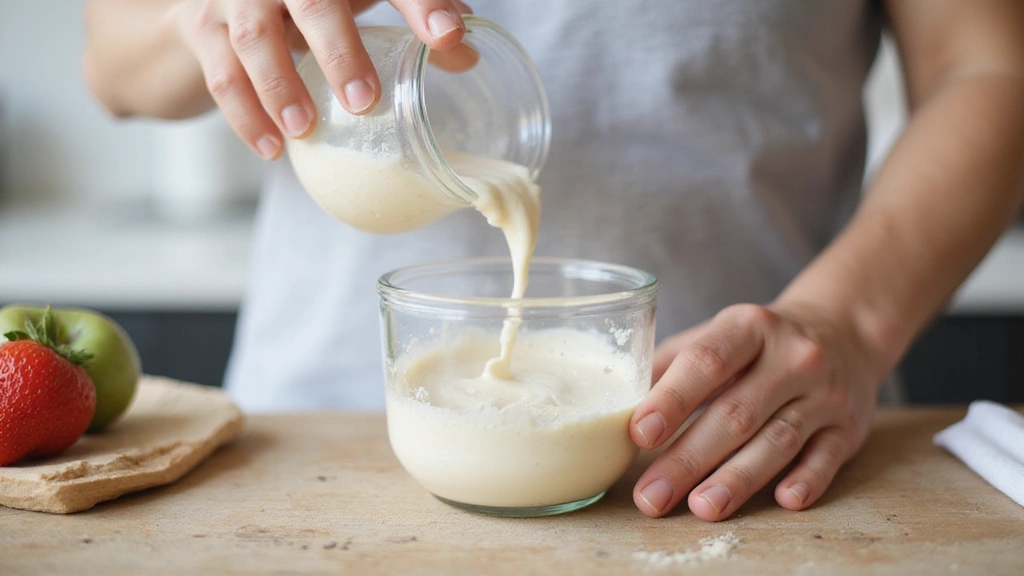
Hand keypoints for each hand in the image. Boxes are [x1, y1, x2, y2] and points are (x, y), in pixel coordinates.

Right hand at [170, 0, 471, 159]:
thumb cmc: (312, 1)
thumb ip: (415, 17)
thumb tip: (466, 55)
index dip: (420, 3)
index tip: (448, 37)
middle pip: (311, 1)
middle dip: (338, 50)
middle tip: (363, 102)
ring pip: (254, 37)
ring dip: (279, 86)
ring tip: (304, 130)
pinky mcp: (203, 27)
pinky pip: (220, 74)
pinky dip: (245, 116)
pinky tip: (273, 148)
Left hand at [629, 303, 882, 520]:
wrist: (844, 332)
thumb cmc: (759, 343)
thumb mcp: (718, 335)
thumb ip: (672, 365)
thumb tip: (620, 406)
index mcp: (749, 326)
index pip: (707, 361)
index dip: (672, 399)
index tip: (639, 434)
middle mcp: (792, 357)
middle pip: (736, 413)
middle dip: (689, 459)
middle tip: (651, 495)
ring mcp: (824, 393)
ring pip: (778, 440)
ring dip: (738, 479)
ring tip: (701, 507)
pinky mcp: (848, 428)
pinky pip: (827, 457)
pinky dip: (806, 479)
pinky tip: (782, 500)